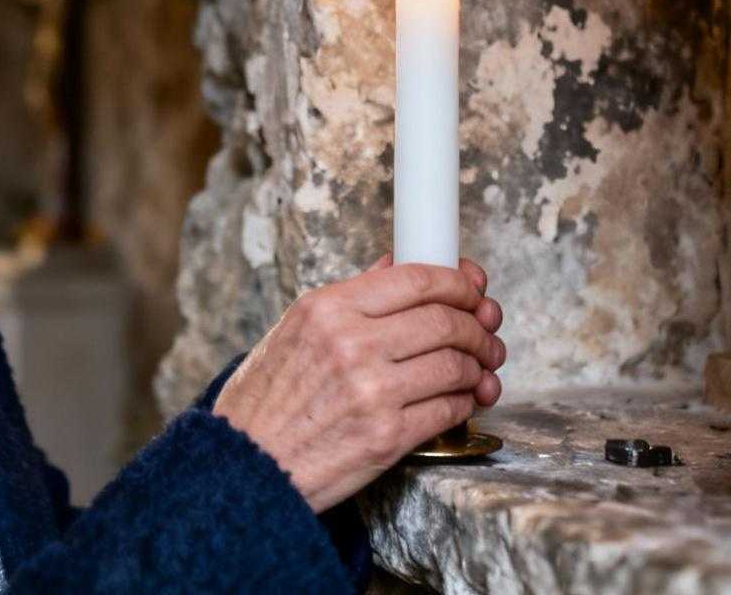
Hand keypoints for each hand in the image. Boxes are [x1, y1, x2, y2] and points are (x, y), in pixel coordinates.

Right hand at [211, 254, 506, 513]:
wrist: (244, 464)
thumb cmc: (265, 399)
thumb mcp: (294, 330)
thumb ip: (351, 297)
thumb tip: (398, 266)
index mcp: (327, 308)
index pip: (418, 279)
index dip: (459, 282)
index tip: (472, 290)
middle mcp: (351, 344)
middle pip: (447, 321)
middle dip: (478, 327)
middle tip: (486, 335)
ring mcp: (372, 391)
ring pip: (456, 365)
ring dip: (478, 367)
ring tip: (478, 371)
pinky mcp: (386, 437)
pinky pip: (449, 410)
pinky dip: (466, 403)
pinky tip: (463, 400)